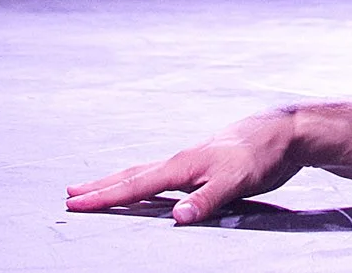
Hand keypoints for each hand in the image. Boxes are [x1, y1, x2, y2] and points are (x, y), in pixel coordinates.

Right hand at [66, 108, 302, 223]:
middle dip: (100, 187)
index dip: (105, 197)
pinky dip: (140, 181)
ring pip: (143, 173)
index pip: (135, 186)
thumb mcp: (237, 181)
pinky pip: (159, 175)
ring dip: (116, 182)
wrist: (282, 132)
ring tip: (92, 187)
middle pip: (131, 176)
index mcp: (182, 166)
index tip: (75, 203)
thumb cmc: (259, 156)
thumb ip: (207, 200)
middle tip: (69, 194)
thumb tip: (177, 219)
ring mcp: (188, 161)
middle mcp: (180, 161)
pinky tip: (141, 186)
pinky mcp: (199, 164)